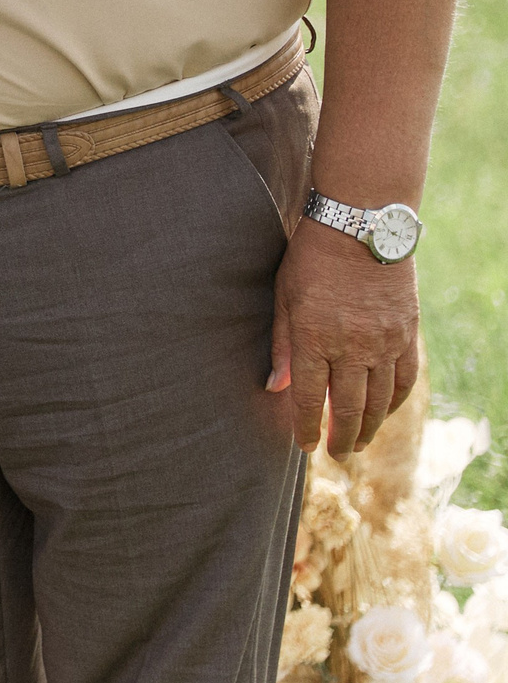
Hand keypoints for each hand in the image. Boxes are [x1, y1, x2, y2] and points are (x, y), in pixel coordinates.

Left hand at [268, 216, 419, 457]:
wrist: (360, 227)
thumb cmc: (311, 259)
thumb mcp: (283, 297)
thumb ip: (282, 345)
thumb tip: (274, 387)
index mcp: (313, 337)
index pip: (308, 398)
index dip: (305, 428)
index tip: (303, 446)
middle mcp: (351, 346)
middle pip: (349, 408)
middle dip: (341, 437)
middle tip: (337, 455)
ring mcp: (384, 342)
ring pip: (380, 401)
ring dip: (370, 427)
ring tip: (359, 443)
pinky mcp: (407, 334)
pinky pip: (404, 380)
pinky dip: (394, 402)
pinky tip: (385, 413)